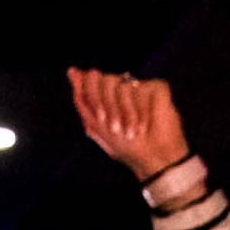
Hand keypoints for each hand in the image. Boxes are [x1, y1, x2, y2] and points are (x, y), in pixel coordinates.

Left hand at [68, 68, 191, 180]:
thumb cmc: (125, 146)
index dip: (93, 97)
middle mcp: (124, 86)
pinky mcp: (158, 89)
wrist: (151, 159)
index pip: (92, 79)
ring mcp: (142, 87)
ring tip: (132, 133)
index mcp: (107, 94)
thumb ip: (83, 98)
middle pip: (107, 80)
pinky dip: (144, 113)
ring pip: (125, 87)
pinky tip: (146, 127)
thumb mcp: (96, 125)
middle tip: (115, 129)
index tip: (101, 118)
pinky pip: (145, 91)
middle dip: (108, 107)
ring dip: (126, 115)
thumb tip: (71, 71)